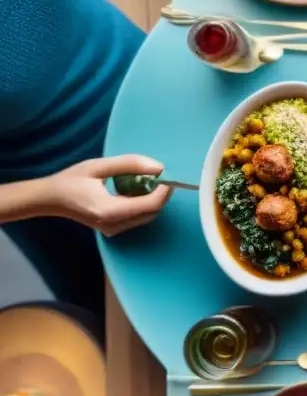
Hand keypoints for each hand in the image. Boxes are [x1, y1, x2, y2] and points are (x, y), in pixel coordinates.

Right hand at [44, 155, 172, 236]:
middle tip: (158, 175)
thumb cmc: (71, 180)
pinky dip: (143, 204)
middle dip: (160, 194)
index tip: (167, 174)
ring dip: (152, 199)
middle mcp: (113, 225)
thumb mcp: (98, 166)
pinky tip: (134, 191)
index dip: (164, 190)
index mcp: (108, 211)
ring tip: (145, 180)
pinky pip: (137, 218)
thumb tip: (158, 167)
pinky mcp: (113, 230)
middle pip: (152, 212)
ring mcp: (113, 231)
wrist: (50, 199)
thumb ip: (129, 165)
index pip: (150, 205)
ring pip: (147, 217)